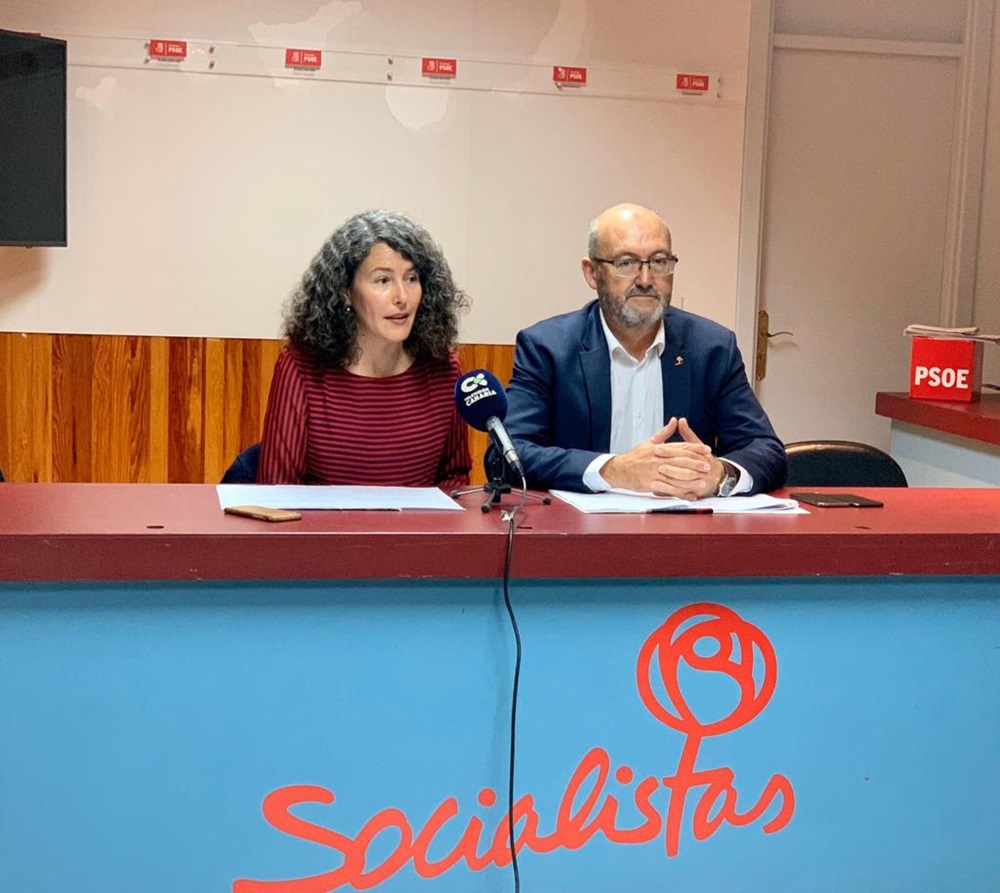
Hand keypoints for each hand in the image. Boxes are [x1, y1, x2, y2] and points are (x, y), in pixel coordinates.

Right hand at [599, 417, 725, 498]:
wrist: (619, 470)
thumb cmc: (635, 456)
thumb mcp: (649, 441)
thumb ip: (664, 432)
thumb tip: (675, 421)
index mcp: (659, 449)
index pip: (680, 447)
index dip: (695, 448)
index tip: (706, 449)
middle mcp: (658, 460)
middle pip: (681, 461)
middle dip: (696, 464)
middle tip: (708, 466)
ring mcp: (655, 473)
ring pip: (676, 476)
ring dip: (691, 480)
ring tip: (703, 482)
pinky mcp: (652, 484)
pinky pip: (669, 489)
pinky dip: (680, 492)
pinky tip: (689, 494)